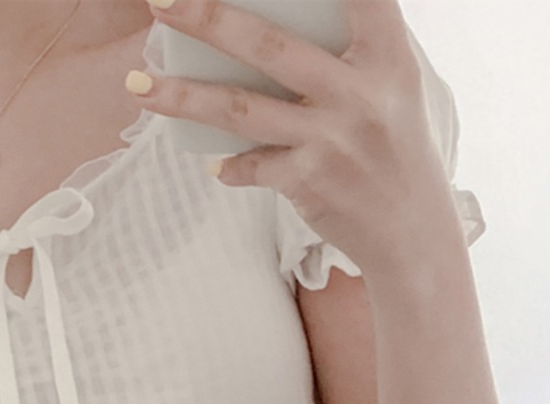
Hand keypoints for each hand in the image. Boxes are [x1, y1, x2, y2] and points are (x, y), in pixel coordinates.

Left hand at [132, 0, 452, 273]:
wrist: (413, 235)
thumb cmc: (398, 151)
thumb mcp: (396, 87)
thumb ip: (357, 47)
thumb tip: (290, 14)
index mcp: (387, 57)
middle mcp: (358, 94)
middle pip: (267, 44)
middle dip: (206, 16)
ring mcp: (330, 140)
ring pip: (240, 109)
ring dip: (181, 96)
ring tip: (136, 82)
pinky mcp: (309, 182)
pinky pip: (251, 166)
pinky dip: (228, 165)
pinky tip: (210, 162)